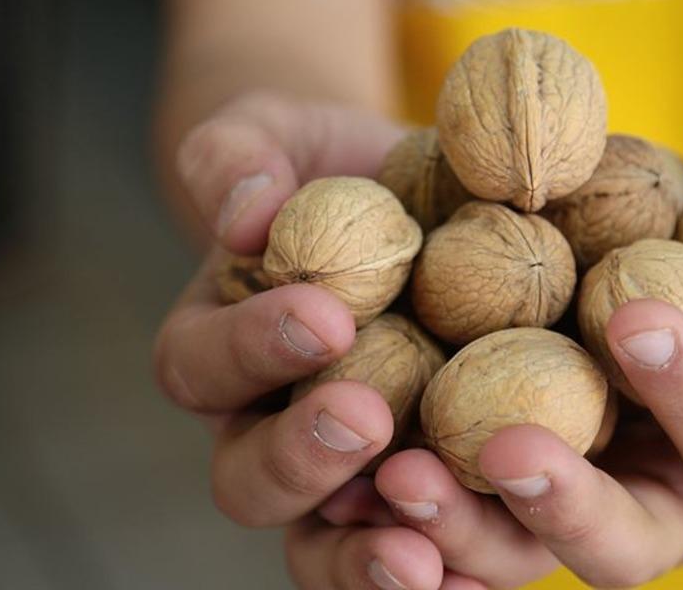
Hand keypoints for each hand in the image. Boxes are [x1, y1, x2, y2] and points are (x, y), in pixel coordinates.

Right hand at [154, 92, 463, 586]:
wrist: (405, 199)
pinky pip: (419, 545)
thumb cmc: (328, 165)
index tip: (323, 313)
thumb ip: (239, 158)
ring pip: (324, 540)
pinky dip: (445, 566)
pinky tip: (480, 571)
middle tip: (363, 419)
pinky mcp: (424, 481)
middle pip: (249, 479)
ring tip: (420, 551)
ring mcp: (346, 468)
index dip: (251, 347)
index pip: (203, 365)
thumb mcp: (278, 136)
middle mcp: (269, 423)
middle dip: (301, 458)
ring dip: (363, 552)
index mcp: (221, 348)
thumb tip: (244, 214)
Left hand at [344, 217, 682, 588]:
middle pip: (618, 549)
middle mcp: (663, 514)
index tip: (640, 317)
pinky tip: (352, 469)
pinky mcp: (496, 485)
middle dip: (564, 506)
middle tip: (509, 448)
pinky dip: (402, 504)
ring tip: (398, 477)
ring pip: (514, 554)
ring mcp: (574, 507)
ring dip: (458, 527)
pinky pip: (450, 518)